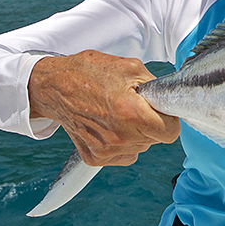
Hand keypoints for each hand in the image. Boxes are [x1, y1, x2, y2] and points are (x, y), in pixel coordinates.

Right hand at [28, 50, 179, 166]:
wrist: (54, 87)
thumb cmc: (90, 72)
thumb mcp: (130, 67)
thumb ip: (155, 86)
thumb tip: (169, 100)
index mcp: (129, 112)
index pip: (170, 132)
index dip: (170, 119)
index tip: (161, 110)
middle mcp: (118, 137)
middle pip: (156, 139)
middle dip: (152, 123)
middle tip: (135, 105)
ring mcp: (106, 150)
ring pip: (142, 147)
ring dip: (137, 132)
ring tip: (118, 112)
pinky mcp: (95, 158)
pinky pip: (126, 155)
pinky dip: (124, 142)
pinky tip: (110, 125)